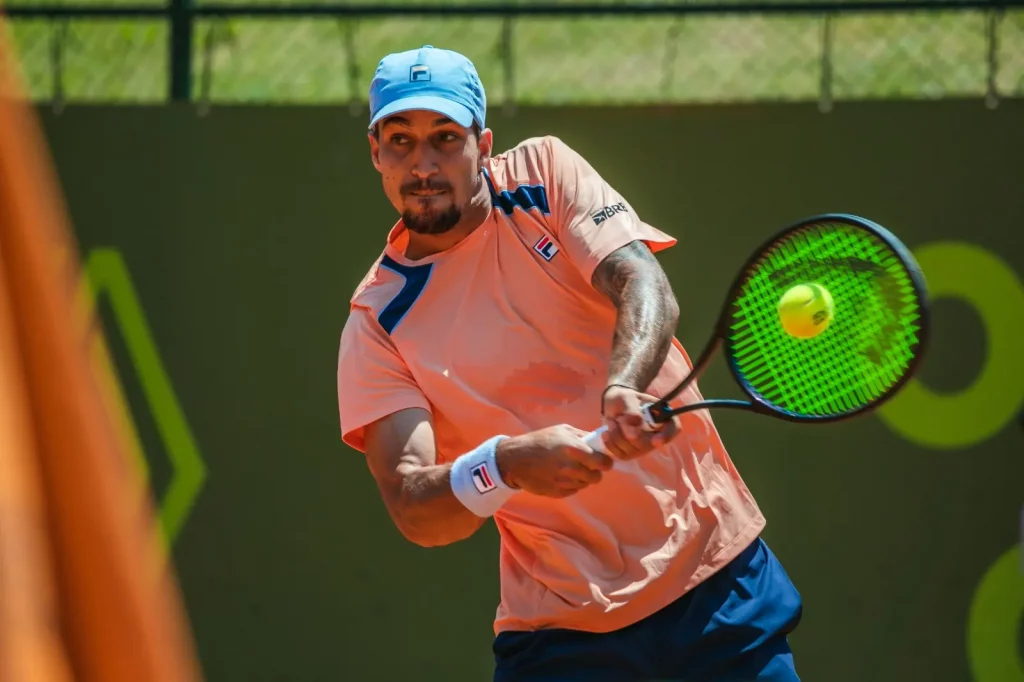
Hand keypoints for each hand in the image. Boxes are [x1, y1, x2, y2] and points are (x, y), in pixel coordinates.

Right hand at [495, 424, 613, 498]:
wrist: (514, 459)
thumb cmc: (539, 441)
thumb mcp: (561, 430)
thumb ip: (582, 436)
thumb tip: (599, 442)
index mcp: (574, 449)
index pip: (603, 462)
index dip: (606, 462)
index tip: (603, 460)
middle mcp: (571, 468)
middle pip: (596, 477)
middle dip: (595, 471)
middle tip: (588, 466)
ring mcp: (564, 482)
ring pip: (585, 484)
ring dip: (583, 478)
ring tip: (572, 469)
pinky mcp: (557, 493)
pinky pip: (574, 490)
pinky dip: (572, 484)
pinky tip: (562, 476)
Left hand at [600, 385, 680, 460]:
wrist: (614, 404)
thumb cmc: (623, 399)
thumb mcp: (626, 398)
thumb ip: (631, 413)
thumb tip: (634, 435)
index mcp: (663, 417)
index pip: (674, 428)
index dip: (667, 436)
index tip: (656, 440)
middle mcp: (657, 434)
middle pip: (648, 445)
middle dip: (628, 434)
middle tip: (617, 419)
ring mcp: (644, 446)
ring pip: (633, 451)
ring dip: (617, 437)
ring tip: (611, 422)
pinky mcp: (631, 452)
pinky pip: (622, 455)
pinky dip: (611, 445)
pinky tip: (606, 434)